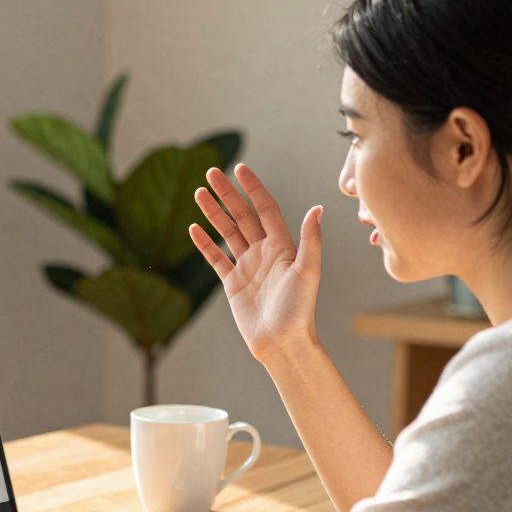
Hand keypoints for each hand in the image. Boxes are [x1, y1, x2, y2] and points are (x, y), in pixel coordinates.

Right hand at [190, 164, 323, 363]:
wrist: (282, 343)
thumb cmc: (299, 310)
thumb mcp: (307, 272)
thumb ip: (310, 240)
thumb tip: (318, 208)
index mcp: (282, 246)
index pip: (264, 208)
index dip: (253, 188)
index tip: (240, 169)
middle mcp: (264, 252)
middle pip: (242, 215)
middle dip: (227, 194)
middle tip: (211, 173)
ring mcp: (247, 267)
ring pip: (227, 232)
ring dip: (214, 213)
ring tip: (199, 193)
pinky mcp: (233, 284)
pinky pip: (216, 258)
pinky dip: (205, 243)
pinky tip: (194, 228)